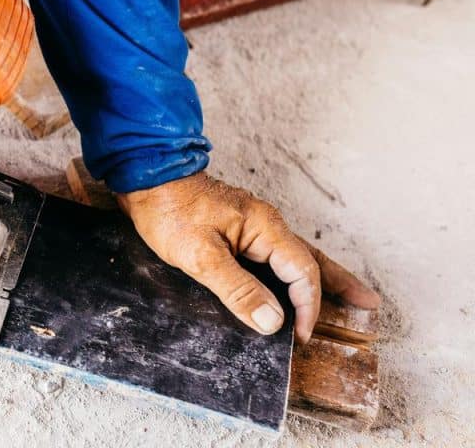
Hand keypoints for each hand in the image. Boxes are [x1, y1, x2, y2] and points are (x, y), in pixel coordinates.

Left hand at [118, 172, 379, 341]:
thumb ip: (237, 288)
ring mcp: (252, 226)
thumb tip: (273, 321)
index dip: (307, 306)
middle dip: (339, 284)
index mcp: (264, 228)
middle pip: (311, 260)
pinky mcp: (236, 230)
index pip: (301, 273)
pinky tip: (287, 281)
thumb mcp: (200, 255)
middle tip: (369, 304)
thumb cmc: (169, 211)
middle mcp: (265, 225)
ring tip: (345, 295)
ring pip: (294, 256)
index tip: (302, 336)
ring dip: (318, 278)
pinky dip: (288, 271)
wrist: (144, 177)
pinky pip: (273, 254)